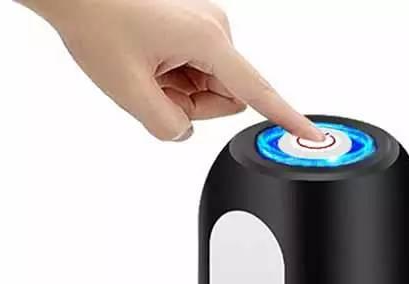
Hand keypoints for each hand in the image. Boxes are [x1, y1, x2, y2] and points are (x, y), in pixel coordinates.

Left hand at [17, 0, 322, 141]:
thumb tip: (184, 133)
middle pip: (224, 97)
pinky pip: (196, 73)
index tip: (310, 135)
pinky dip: (173, 79)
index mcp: (208, 40)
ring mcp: (206, 27)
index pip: (256, 90)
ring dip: (178, 93)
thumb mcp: (128, 90)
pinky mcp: (195, 29)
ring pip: (208, 88)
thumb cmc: (98, 23)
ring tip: (147, 71)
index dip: (284, 117)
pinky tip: (149, 63)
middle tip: (152, 88)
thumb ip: (166, 127)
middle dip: (190, 105)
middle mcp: (215, 28)